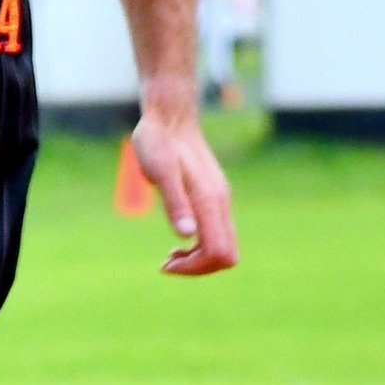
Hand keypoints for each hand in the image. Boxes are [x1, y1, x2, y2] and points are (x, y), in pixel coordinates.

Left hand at [130, 112, 237, 276]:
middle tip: (167, 262)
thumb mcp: (160, 173)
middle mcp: (220, 203)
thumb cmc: (158, 142)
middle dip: (198, 267)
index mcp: (209, 201)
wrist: (170, 116)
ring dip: (197, 259)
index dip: (195, 267)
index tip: (167, 263)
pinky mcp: (213, 197)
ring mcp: (219, 200)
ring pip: (223, 246)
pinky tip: (178, 240)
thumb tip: (185, 236)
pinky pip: (216, 233)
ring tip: (169, 256)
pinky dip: (199, 246)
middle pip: (226, 254)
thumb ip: (174, 203)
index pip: (218, 252)